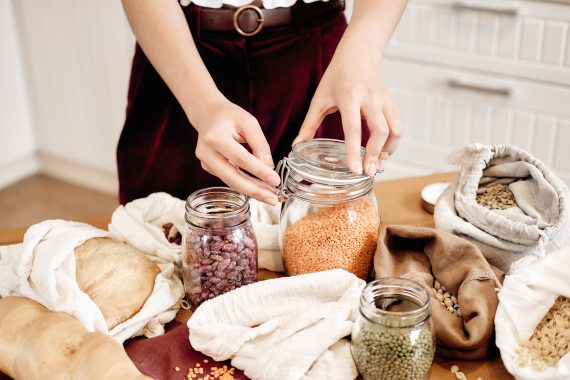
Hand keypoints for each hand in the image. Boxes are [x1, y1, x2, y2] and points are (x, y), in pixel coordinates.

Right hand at [193, 98, 279, 204]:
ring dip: (252, 190)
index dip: (259, 172)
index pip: (241, 159)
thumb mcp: (249, 123)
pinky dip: (245, 184)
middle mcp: (206, 152)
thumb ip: (260, 144)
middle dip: (255, 191)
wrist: (208, 114)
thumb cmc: (229, 116)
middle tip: (273, 199)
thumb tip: (269, 168)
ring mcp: (205, 162)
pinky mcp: (208, 168)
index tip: (275, 180)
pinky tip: (260, 188)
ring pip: (231, 182)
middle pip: (233, 177)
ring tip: (271, 196)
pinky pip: (230, 178)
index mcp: (215, 137)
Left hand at [293, 43, 402, 176]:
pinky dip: (392, 143)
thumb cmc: (336, 78)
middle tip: (368, 173)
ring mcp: (384, 99)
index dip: (354, 151)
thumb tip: (297, 146)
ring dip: (388, 151)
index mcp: (348, 96)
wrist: (358, 55)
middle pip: (380, 130)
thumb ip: (309, 124)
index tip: (355, 169)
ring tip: (378, 166)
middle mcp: (370, 97)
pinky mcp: (392, 102)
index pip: (353, 127)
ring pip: (394, 130)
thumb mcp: (319, 99)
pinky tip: (383, 154)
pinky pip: (398, 126)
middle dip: (375, 154)